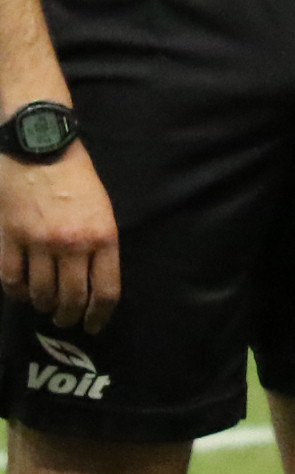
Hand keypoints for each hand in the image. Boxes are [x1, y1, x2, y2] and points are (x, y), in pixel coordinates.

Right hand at [0, 146, 118, 331]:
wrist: (39, 147)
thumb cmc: (76, 176)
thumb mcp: (103, 209)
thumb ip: (100, 244)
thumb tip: (94, 279)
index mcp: (103, 237)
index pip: (105, 291)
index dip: (99, 316)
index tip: (93, 326)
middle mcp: (73, 245)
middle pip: (72, 298)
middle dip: (68, 316)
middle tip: (65, 320)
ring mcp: (39, 242)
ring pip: (40, 292)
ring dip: (42, 305)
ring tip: (44, 306)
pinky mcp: (10, 237)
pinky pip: (11, 277)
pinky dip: (16, 291)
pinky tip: (21, 293)